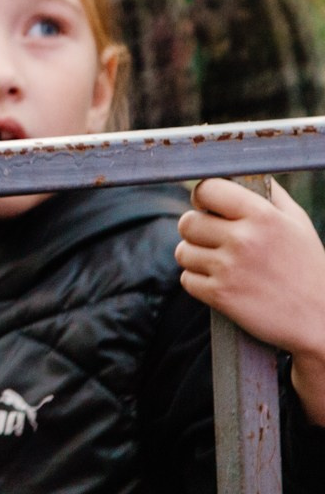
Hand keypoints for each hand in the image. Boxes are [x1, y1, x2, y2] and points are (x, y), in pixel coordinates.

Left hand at [179, 177, 324, 424]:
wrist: (320, 322)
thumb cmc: (309, 270)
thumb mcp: (298, 225)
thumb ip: (272, 196)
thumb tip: (250, 171)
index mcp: (263, 216)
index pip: (207, 190)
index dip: (203, 199)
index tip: (207, 208)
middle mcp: (244, 239)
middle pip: (187, 222)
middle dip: (196, 231)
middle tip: (213, 240)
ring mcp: (229, 268)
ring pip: (182, 251)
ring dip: (195, 258)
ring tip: (220, 265)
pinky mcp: (220, 295)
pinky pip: (187, 280)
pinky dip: (198, 283)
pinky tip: (221, 285)